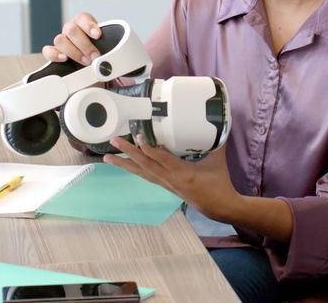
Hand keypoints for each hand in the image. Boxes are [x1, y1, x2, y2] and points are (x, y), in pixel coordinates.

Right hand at [41, 12, 102, 65]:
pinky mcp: (54, 52)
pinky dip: (55, 55)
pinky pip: (48, 51)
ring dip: (74, 52)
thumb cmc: (98, 48)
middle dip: (85, 45)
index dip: (89, 26)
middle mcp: (70, 29)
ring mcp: (62, 40)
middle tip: (95, 56)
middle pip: (71, 30)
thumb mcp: (104, 42)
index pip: (82, 18)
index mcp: (82, 22)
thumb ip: (107, 44)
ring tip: (86, 61)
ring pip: (60, 39)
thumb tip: (113, 55)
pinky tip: (64, 59)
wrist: (91, 58)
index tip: (97, 35)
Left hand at [104, 135, 239, 221]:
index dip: (149, 148)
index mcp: (184, 173)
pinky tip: (124, 165)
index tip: (138, 136)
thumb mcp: (219, 160)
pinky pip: (146, 176)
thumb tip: (218, 121)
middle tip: (113, 142)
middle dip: (127, 153)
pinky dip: (134, 169)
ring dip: (124, 164)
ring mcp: (166, 184)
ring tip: (107, 157)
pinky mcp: (165, 186)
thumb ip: (216, 140)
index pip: (162, 159)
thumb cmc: (219, 182)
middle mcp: (170, 180)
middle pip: (145, 165)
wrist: (218, 207)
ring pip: (141, 173)